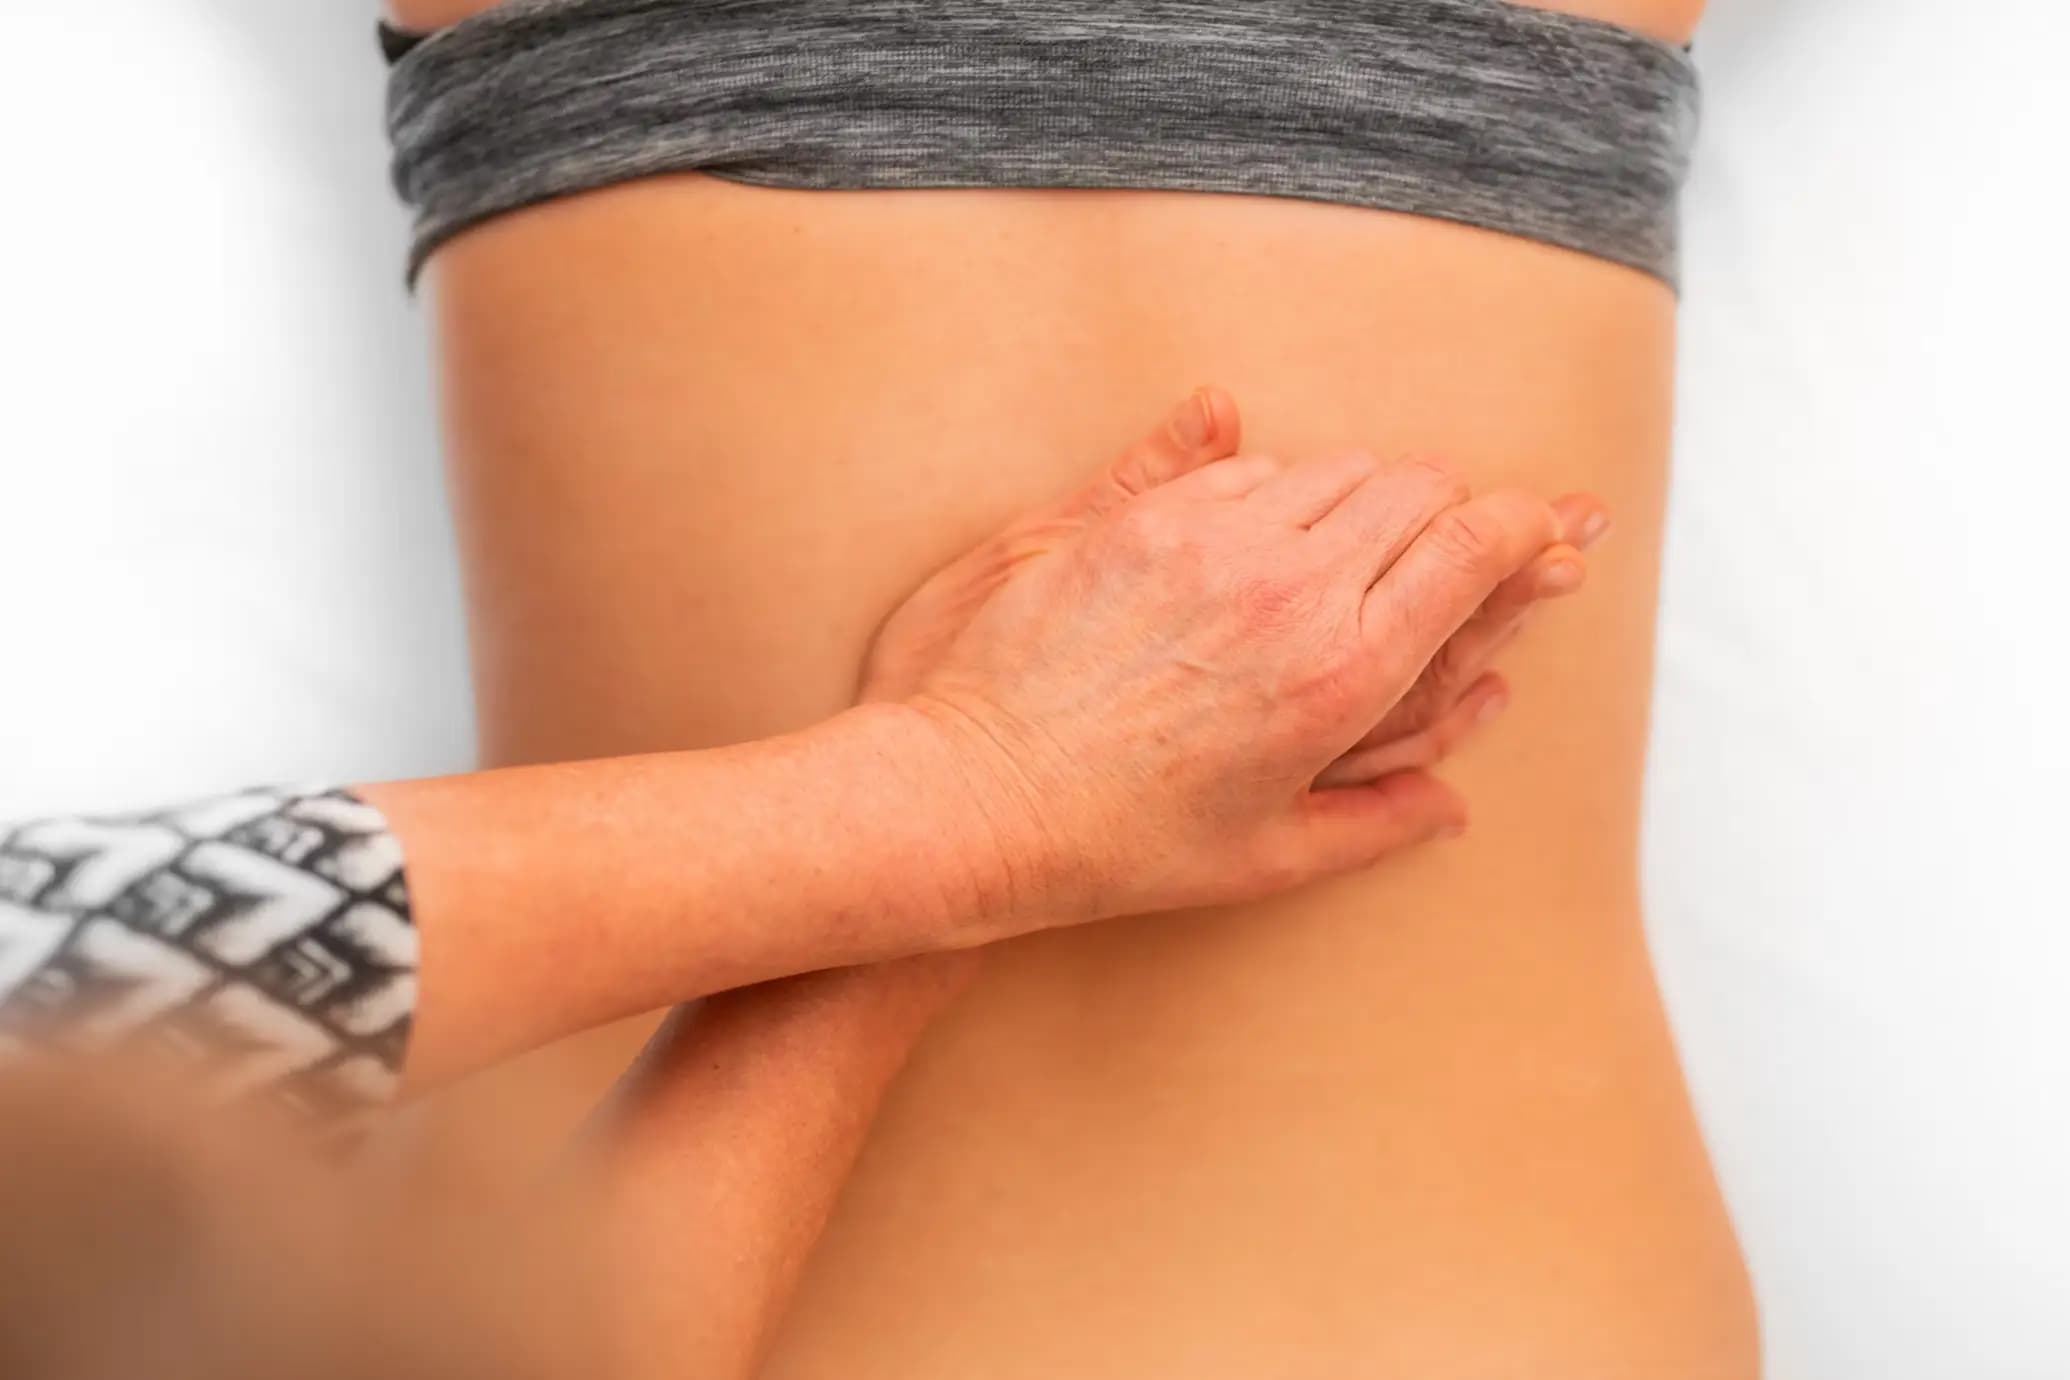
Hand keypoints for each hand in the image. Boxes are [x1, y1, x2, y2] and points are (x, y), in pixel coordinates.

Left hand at [868, 390, 1604, 936]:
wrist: (976, 798)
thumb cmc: (1120, 846)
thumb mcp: (1267, 859)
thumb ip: (1377, 820)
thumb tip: (1451, 807)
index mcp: (1345, 671)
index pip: (1474, 544)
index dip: (1522, 526)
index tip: (1539, 530)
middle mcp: (1291, 587)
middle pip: (1416, 486)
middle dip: (1446, 507)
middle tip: (1445, 540)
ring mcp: (1211, 539)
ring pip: (1332, 466)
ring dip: (1358, 494)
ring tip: (1347, 544)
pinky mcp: (1138, 516)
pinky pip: (1242, 466)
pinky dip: (1272, 489)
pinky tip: (1259, 534)